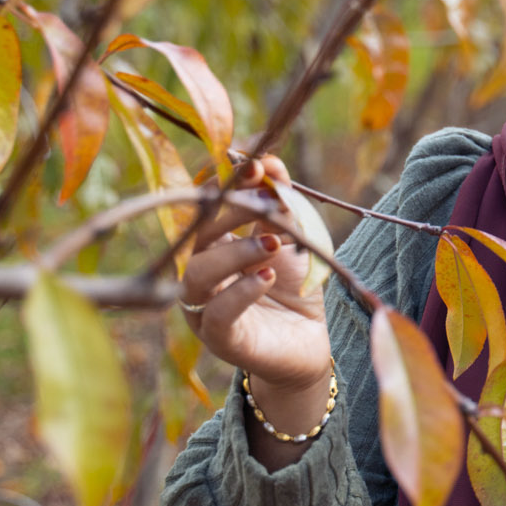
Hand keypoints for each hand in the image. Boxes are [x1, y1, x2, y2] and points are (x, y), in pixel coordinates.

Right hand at [180, 156, 331, 401]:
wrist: (307, 343)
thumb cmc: (293, 288)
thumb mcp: (292, 240)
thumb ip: (279, 204)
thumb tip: (270, 162)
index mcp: (211, 247)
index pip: (205, 208)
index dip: (225, 185)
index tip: (255, 167)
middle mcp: (198, 275)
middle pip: (198, 235)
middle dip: (232, 212)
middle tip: (268, 203)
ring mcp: (203, 308)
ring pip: (199, 273)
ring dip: (236, 251)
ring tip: (273, 244)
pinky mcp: (220, 339)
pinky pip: (217, 314)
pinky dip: (241, 291)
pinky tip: (267, 276)